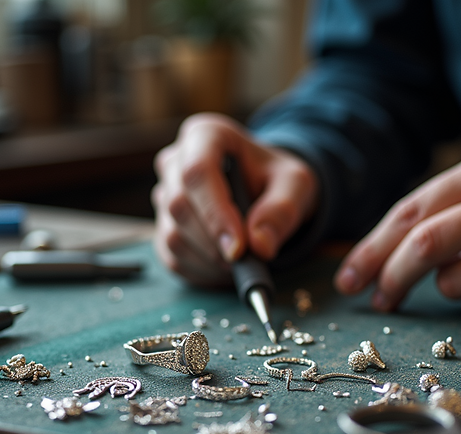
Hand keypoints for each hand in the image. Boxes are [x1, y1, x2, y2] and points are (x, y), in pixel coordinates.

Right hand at [152, 113, 318, 285]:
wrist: (266, 191)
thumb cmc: (277, 179)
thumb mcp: (295, 185)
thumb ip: (282, 210)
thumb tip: (259, 246)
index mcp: (206, 135)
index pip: (197, 172)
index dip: (215, 213)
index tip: (239, 249)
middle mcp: (176, 161)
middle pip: (179, 205)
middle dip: (214, 242)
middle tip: (247, 260)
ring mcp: (165, 194)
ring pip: (172, 235)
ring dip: (209, 260)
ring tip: (243, 262)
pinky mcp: (164, 226)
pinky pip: (172, 256)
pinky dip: (201, 271)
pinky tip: (226, 269)